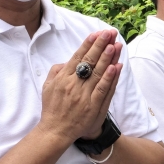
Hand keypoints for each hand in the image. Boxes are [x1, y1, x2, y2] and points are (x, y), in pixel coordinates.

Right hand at [40, 29, 122, 143]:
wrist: (56, 131)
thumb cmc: (52, 108)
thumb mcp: (47, 87)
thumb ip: (56, 71)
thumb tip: (67, 60)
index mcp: (63, 78)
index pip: (78, 57)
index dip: (88, 44)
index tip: (97, 33)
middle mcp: (73, 85)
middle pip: (89, 61)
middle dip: (101, 45)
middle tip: (110, 33)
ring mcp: (84, 96)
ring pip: (98, 73)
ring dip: (108, 58)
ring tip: (115, 45)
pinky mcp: (93, 106)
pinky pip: (103, 89)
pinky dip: (110, 78)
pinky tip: (115, 66)